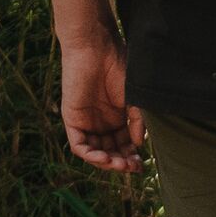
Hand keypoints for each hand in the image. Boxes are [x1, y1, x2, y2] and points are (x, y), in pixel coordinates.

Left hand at [58, 33, 142, 171]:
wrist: (97, 48)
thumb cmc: (119, 67)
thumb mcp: (134, 99)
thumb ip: (136, 122)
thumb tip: (139, 145)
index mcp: (118, 116)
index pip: (124, 144)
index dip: (132, 156)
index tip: (142, 163)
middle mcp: (101, 121)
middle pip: (110, 151)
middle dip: (121, 162)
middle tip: (132, 168)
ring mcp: (86, 121)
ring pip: (95, 152)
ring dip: (107, 162)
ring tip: (119, 165)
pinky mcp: (72, 119)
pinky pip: (79, 145)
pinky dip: (91, 156)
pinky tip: (104, 158)